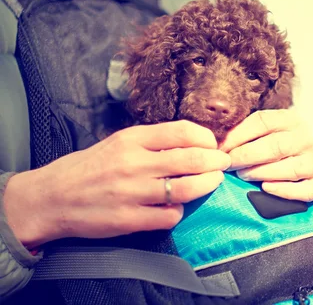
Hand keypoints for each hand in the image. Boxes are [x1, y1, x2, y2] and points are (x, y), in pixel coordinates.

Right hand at [3, 120, 229, 248]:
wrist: (50, 197)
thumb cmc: (89, 167)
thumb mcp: (118, 142)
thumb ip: (153, 141)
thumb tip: (194, 142)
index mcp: (132, 139)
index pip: (183, 131)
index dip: (207, 138)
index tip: (213, 145)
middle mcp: (133, 163)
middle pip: (193, 160)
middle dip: (216, 162)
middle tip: (223, 164)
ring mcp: (132, 192)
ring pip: (187, 189)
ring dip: (207, 186)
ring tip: (212, 182)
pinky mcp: (129, 219)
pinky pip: (170, 216)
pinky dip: (179, 212)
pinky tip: (176, 207)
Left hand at [219, 110, 312, 203]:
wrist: (306, 177)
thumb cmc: (276, 156)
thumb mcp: (263, 138)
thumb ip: (245, 136)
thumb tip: (216, 143)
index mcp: (291, 120)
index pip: (262, 121)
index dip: (238, 135)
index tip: (220, 149)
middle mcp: (308, 138)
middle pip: (275, 145)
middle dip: (247, 155)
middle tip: (229, 165)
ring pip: (290, 167)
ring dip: (262, 173)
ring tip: (242, 177)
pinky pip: (304, 189)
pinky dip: (283, 190)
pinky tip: (266, 189)